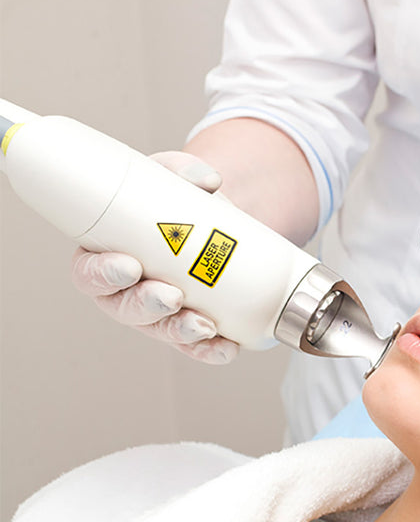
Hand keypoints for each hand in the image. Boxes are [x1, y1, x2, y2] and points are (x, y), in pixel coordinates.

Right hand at [69, 152, 239, 363]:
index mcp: (105, 255)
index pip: (90, 273)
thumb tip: (208, 180)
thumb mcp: (172, 178)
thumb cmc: (176, 201)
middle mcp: (127, 290)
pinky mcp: (191, 325)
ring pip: (162, 330)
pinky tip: (228, 347)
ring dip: (181, 331)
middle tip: (171, 296)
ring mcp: (159, 313)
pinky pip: (197, 345)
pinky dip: (212, 350)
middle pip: (125, 309)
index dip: (104, 274)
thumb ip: (182, 171)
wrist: (215, 222)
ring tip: (205, 325)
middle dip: (147, 306)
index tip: (129, 266)